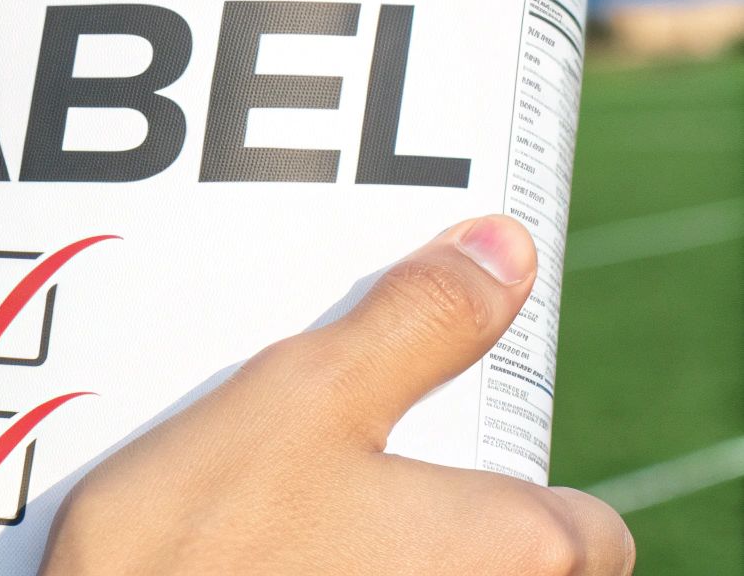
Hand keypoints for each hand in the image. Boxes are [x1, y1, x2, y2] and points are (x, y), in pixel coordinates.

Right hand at [41, 216, 633, 575]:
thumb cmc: (201, 542)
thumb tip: (507, 249)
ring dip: (377, 553)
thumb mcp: (307, 394)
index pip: (592, 533)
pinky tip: (245, 556)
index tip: (449, 450)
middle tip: (354, 467)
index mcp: (515, 551)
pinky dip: (320, 574)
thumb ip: (418, 322)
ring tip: (284, 507)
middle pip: (510, 567)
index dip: (534, 491)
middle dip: (449, 526)